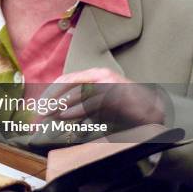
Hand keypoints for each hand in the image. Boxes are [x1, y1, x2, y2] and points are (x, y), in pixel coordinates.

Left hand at [43, 67, 165, 127]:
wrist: (153, 109)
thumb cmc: (123, 108)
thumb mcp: (98, 104)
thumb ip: (79, 104)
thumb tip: (56, 112)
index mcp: (93, 75)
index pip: (65, 79)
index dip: (50, 91)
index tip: (39, 104)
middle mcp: (99, 75)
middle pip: (67, 83)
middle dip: (50, 98)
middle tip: (39, 112)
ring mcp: (107, 83)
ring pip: (77, 92)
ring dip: (60, 104)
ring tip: (49, 115)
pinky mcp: (115, 93)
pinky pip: (91, 101)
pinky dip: (76, 109)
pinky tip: (65, 116)